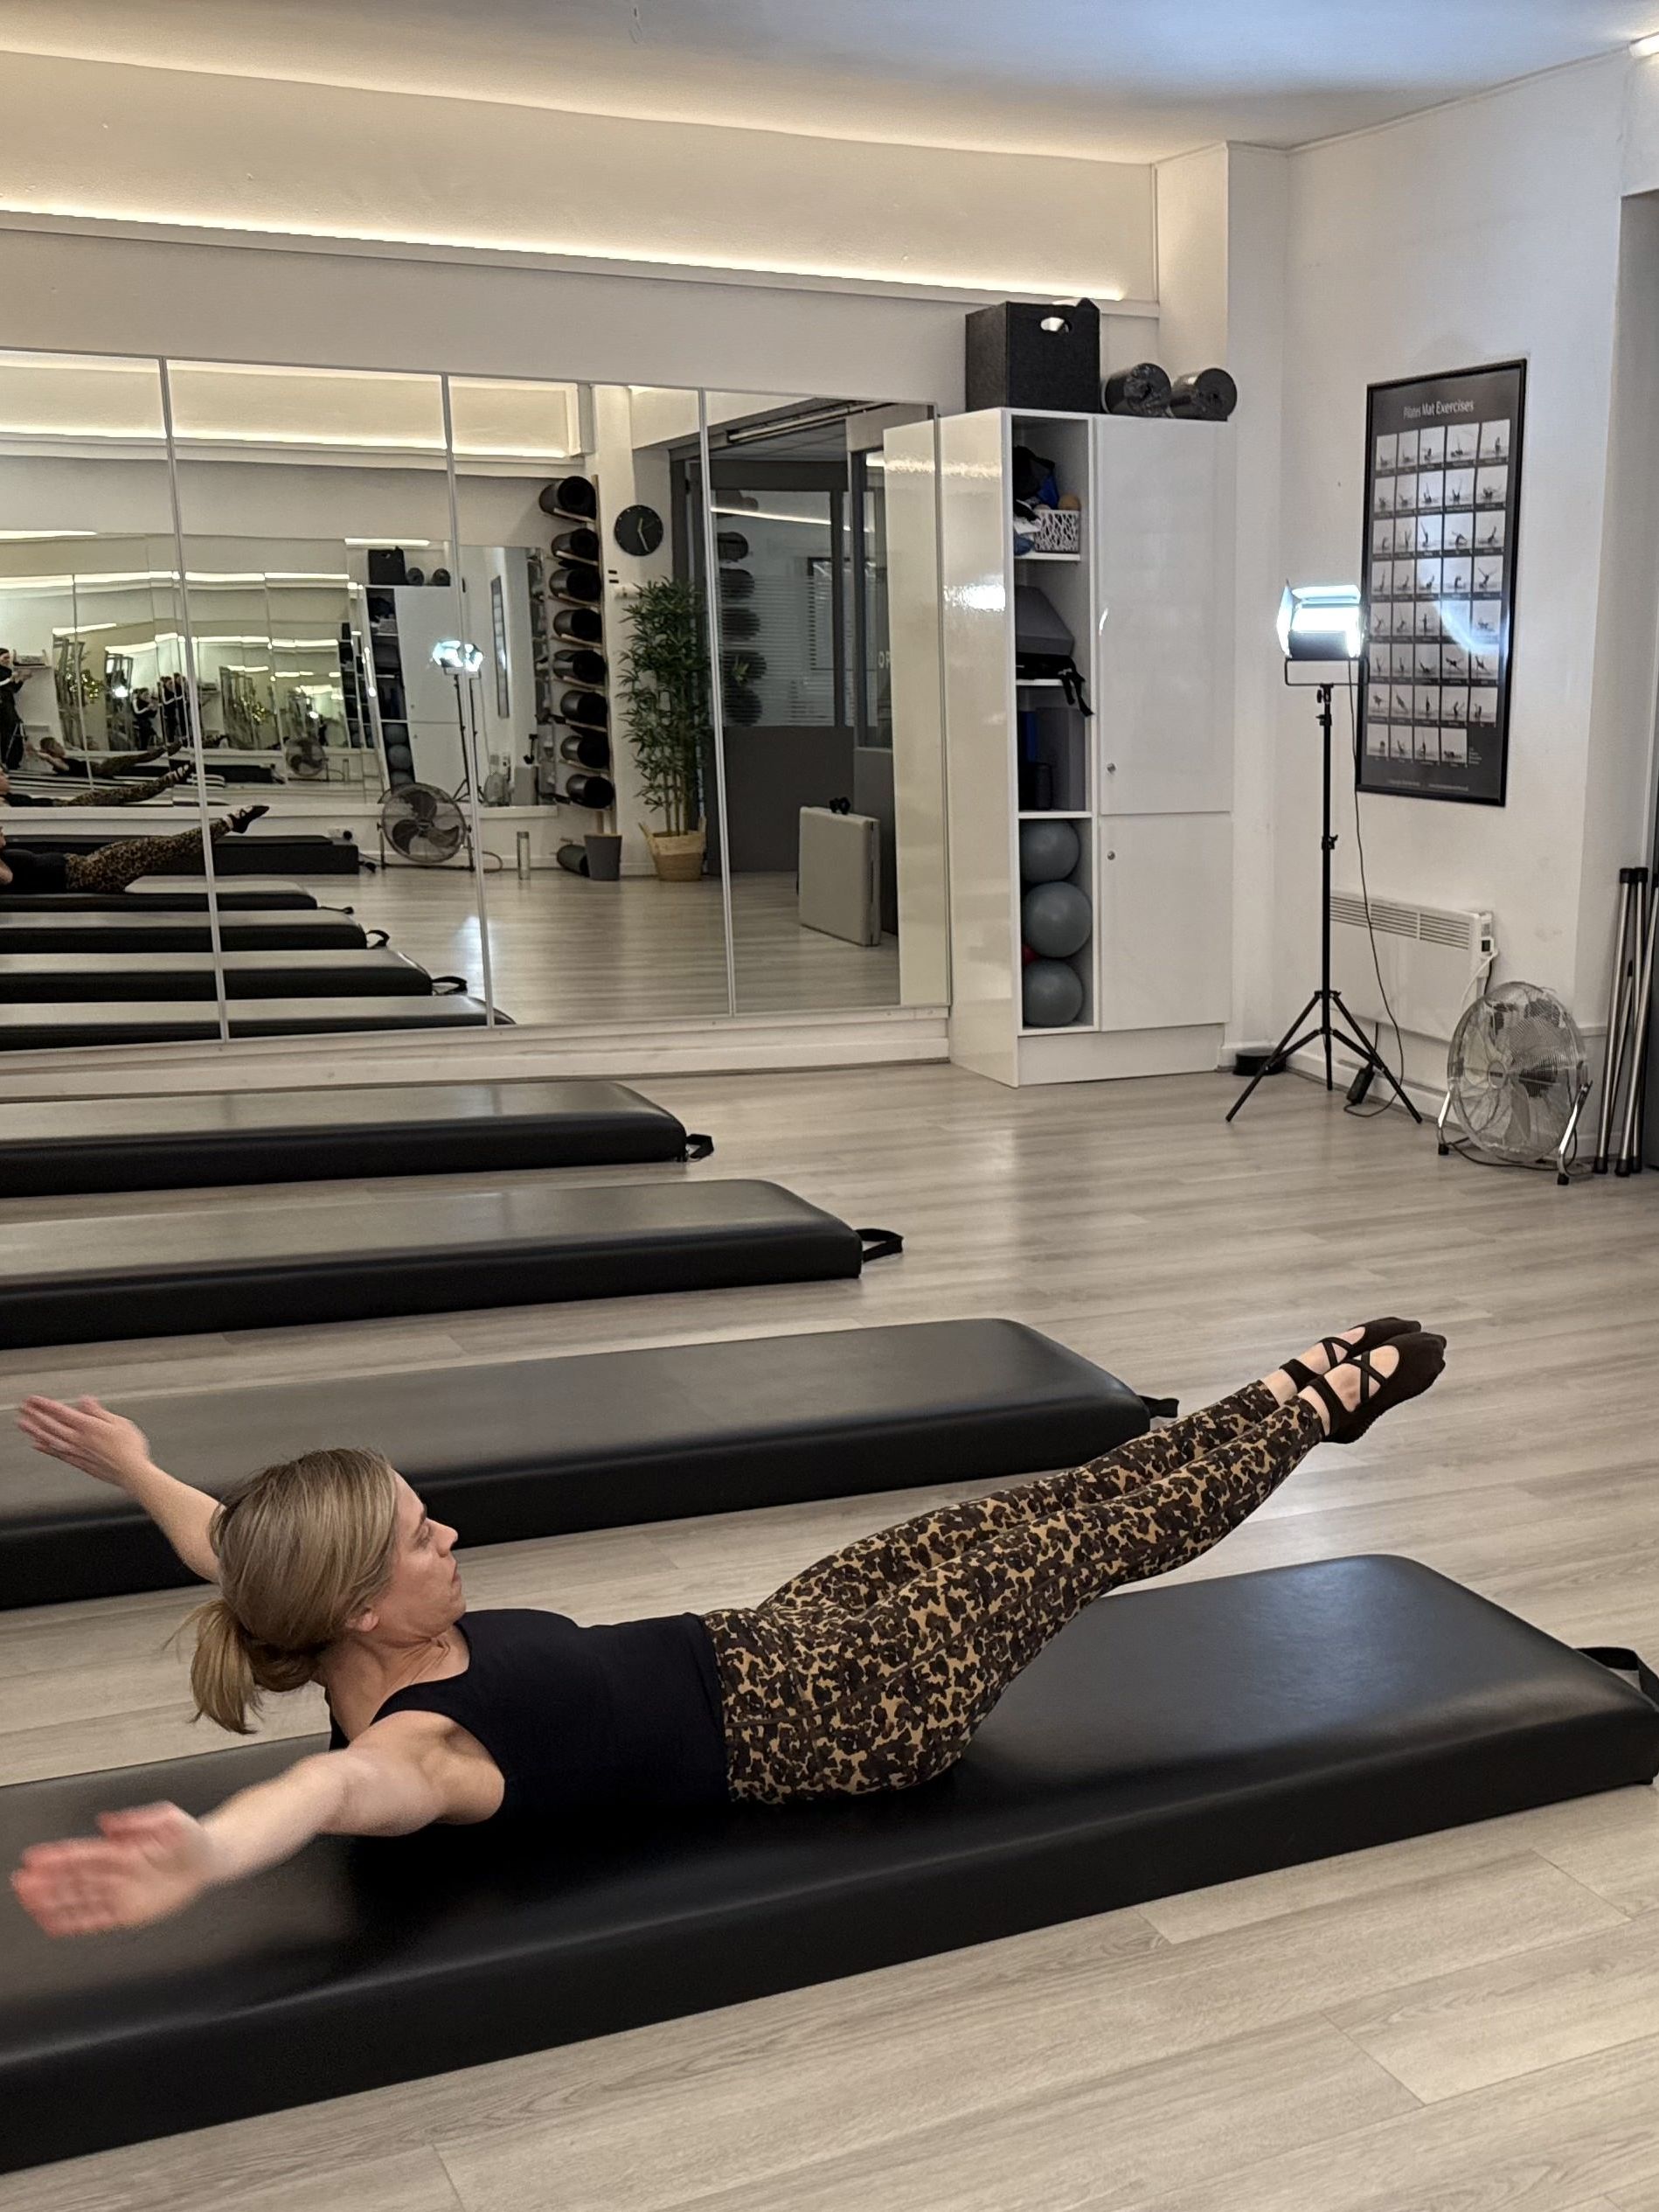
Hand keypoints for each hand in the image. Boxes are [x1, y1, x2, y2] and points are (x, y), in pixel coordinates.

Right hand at [12, 1804, 221, 1935]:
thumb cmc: (190, 1837)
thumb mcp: (168, 1819)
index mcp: (122, 1850)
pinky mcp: (129, 1912)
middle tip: (22, 1883)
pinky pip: (95, 1919)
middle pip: (75, 1879)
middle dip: (48, 1882)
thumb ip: (138, 1820)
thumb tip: (108, 1822)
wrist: (209, 1859)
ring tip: (29, 1902)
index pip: (84, 1855)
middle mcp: (116, 1872)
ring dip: (54, 1902)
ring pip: (79, 1900)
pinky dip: (73, 1922)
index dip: (58, 1858)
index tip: (35, 1859)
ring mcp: (120, 1893)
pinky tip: (53, 1923)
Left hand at [18, 1396, 154, 1488]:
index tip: (34, 1400)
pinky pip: (57, 1454)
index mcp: (88, 1427)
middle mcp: (79, 1440)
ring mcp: (77, 1452)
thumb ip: (99, 1412)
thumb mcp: (119, 1422)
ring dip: (35, 1431)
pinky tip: (38, 1445)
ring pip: (51, 1439)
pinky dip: (46, 1449)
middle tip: (24, 1408)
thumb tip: (85, 1401)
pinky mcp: (79, 1463)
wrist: (132, 1473)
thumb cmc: (130, 1449)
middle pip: (52, 1425)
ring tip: (24, 1424)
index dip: (45, 1405)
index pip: (61, 1413)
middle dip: (36, 1415)